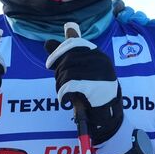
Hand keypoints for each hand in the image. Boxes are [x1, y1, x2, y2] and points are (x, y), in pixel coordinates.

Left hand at [44, 28, 122, 145]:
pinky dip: (62, 94)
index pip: (74, 43)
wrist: (107, 111)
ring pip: (68, 73)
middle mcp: (101, 60)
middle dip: (58, 72)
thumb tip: (47, 43)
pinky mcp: (95, 87)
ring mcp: (100, 73)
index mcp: (97, 53)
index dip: (58, 52)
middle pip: (68, 59)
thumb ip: (65, 56)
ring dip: (59, 85)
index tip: (50, 65)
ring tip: (61, 93)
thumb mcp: (79, 70)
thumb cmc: (91, 88)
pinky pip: (70, 85)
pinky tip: (63, 100)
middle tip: (58, 84)